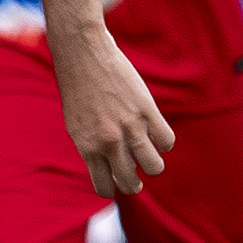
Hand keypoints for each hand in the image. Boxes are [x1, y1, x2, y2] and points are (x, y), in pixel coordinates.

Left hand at [50, 24, 172, 195]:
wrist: (82, 55)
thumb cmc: (77, 88)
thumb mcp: (76, 124)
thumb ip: (91, 146)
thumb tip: (110, 165)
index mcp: (86, 147)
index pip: (104, 187)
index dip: (112, 186)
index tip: (115, 178)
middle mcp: (108, 142)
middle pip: (130, 182)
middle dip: (134, 182)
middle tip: (135, 173)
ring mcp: (129, 127)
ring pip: (154, 166)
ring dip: (153, 165)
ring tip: (148, 155)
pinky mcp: (146, 110)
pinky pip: (166, 141)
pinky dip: (163, 142)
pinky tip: (155, 133)